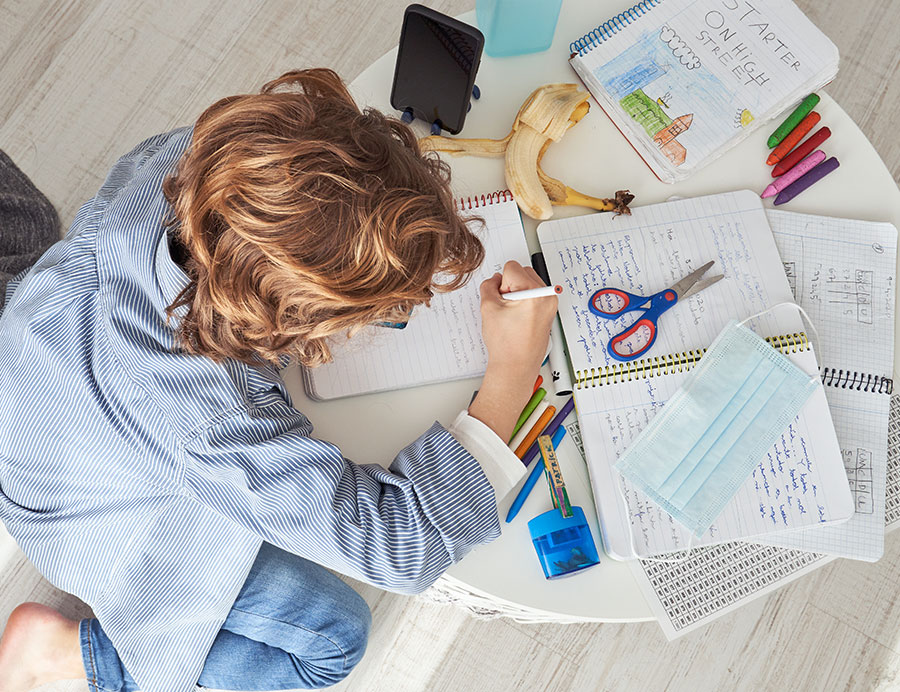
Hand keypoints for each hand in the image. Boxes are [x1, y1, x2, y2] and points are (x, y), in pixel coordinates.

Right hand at [468, 261, 557, 442]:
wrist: (516, 366)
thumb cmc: (506, 344)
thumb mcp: (488, 308)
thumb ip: (488, 286)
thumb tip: (495, 279)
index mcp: (534, 293)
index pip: (512, 268)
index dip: (500, 283)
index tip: (501, 299)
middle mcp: (547, 296)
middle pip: (523, 271)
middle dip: (510, 284)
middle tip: (506, 307)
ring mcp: (551, 303)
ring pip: (529, 280)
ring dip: (518, 291)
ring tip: (513, 313)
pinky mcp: (550, 309)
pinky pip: (535, 292)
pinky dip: (525, 299)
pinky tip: (518, 316)